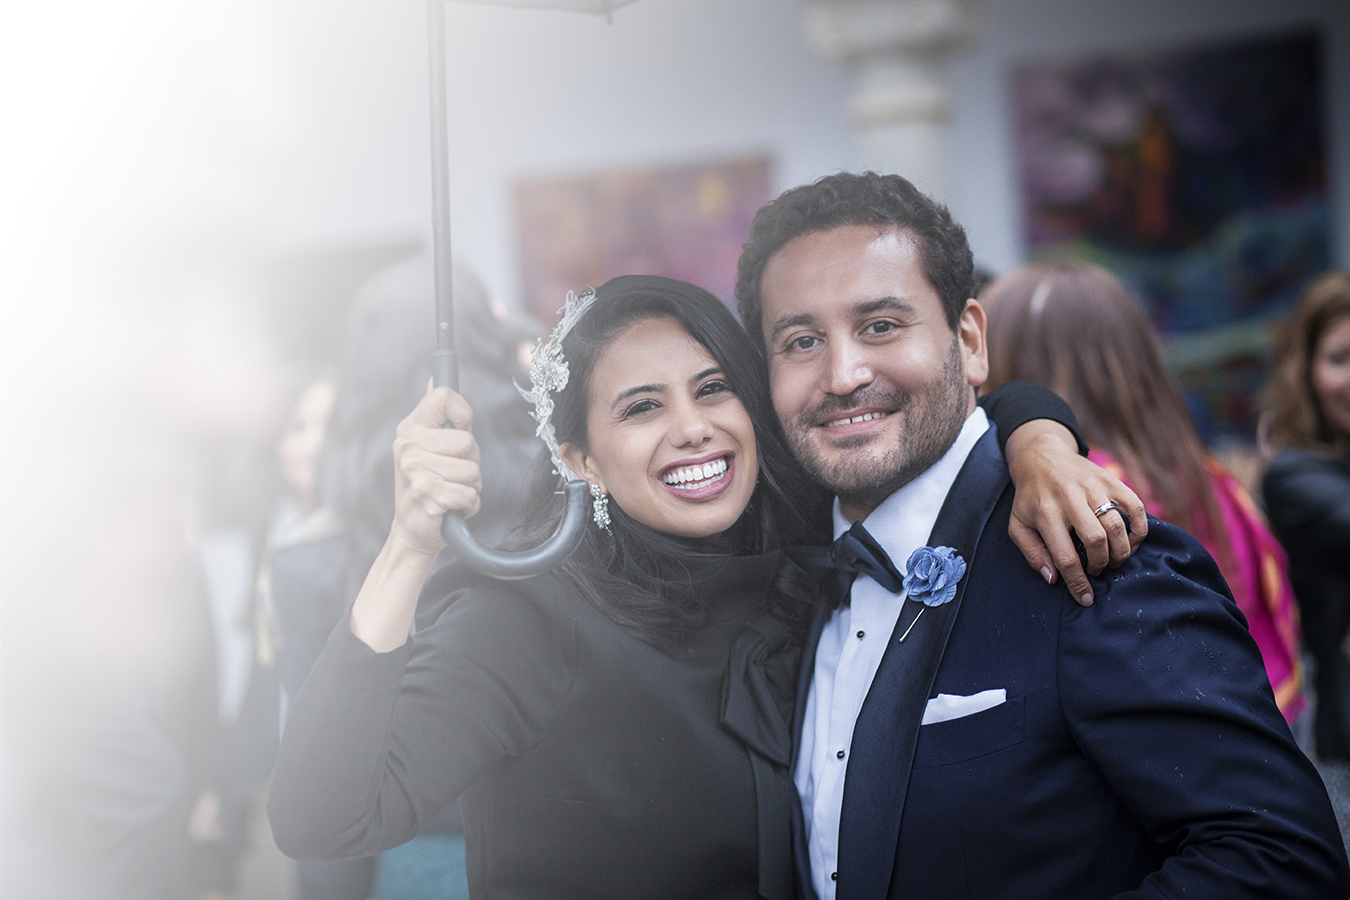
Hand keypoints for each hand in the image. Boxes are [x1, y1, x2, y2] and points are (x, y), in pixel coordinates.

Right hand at [390, 385, 482, 556]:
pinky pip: (470, 495)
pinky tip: (452, 507)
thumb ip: (435, 415)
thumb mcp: (423, 446)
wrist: (411, 531)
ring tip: (451, 491)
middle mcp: (408, 447)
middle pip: (468, 441)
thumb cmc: (426, 485)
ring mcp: (416, 472)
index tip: (460, 430)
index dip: (462, 414)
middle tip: (452, 474)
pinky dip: (469, 505)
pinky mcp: (428, 496)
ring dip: (471, 486)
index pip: (443, 397)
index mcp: (410, 429)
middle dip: (471, 462)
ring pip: (473, 471)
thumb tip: (435, 377)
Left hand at [1004, 421, 1146, 605]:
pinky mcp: (1110, 479)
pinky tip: (1131, 542)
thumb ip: (1032, 553)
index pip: (1065, 556)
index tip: (1085, 598)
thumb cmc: (1029, 498)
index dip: (1077, 582)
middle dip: (1100, 564)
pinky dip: (1139, 529)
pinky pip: (1135, 506)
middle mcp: (1069, 497)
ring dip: (1120, 551)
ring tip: (1113, 560)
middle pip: (1095, 539)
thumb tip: (1053, 578)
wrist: (1041, 456)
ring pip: (1117, 524)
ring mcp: (1092, 486)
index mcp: (1044, 512)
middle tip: (1097, 571)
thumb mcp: (1018, 525)